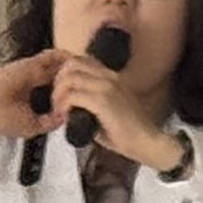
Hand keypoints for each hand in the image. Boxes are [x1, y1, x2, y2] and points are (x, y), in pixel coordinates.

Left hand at [44, 43, 178, 166]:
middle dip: (57, 81)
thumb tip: (69, 106)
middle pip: (72, 64)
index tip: (60, 93)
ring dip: (58, 94)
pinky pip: (73, 95)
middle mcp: (109, 77)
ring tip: (59, 110)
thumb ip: (89, 102)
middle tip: (56, 101)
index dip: (64, 74)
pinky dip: (64, 106)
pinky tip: (65, 117)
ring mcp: (107, 87)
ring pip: (70, 78)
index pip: (81, 61)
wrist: (146, 141)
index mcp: (110, 77)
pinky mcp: (104, 101)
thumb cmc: (128, 131)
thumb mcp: (106, 110)